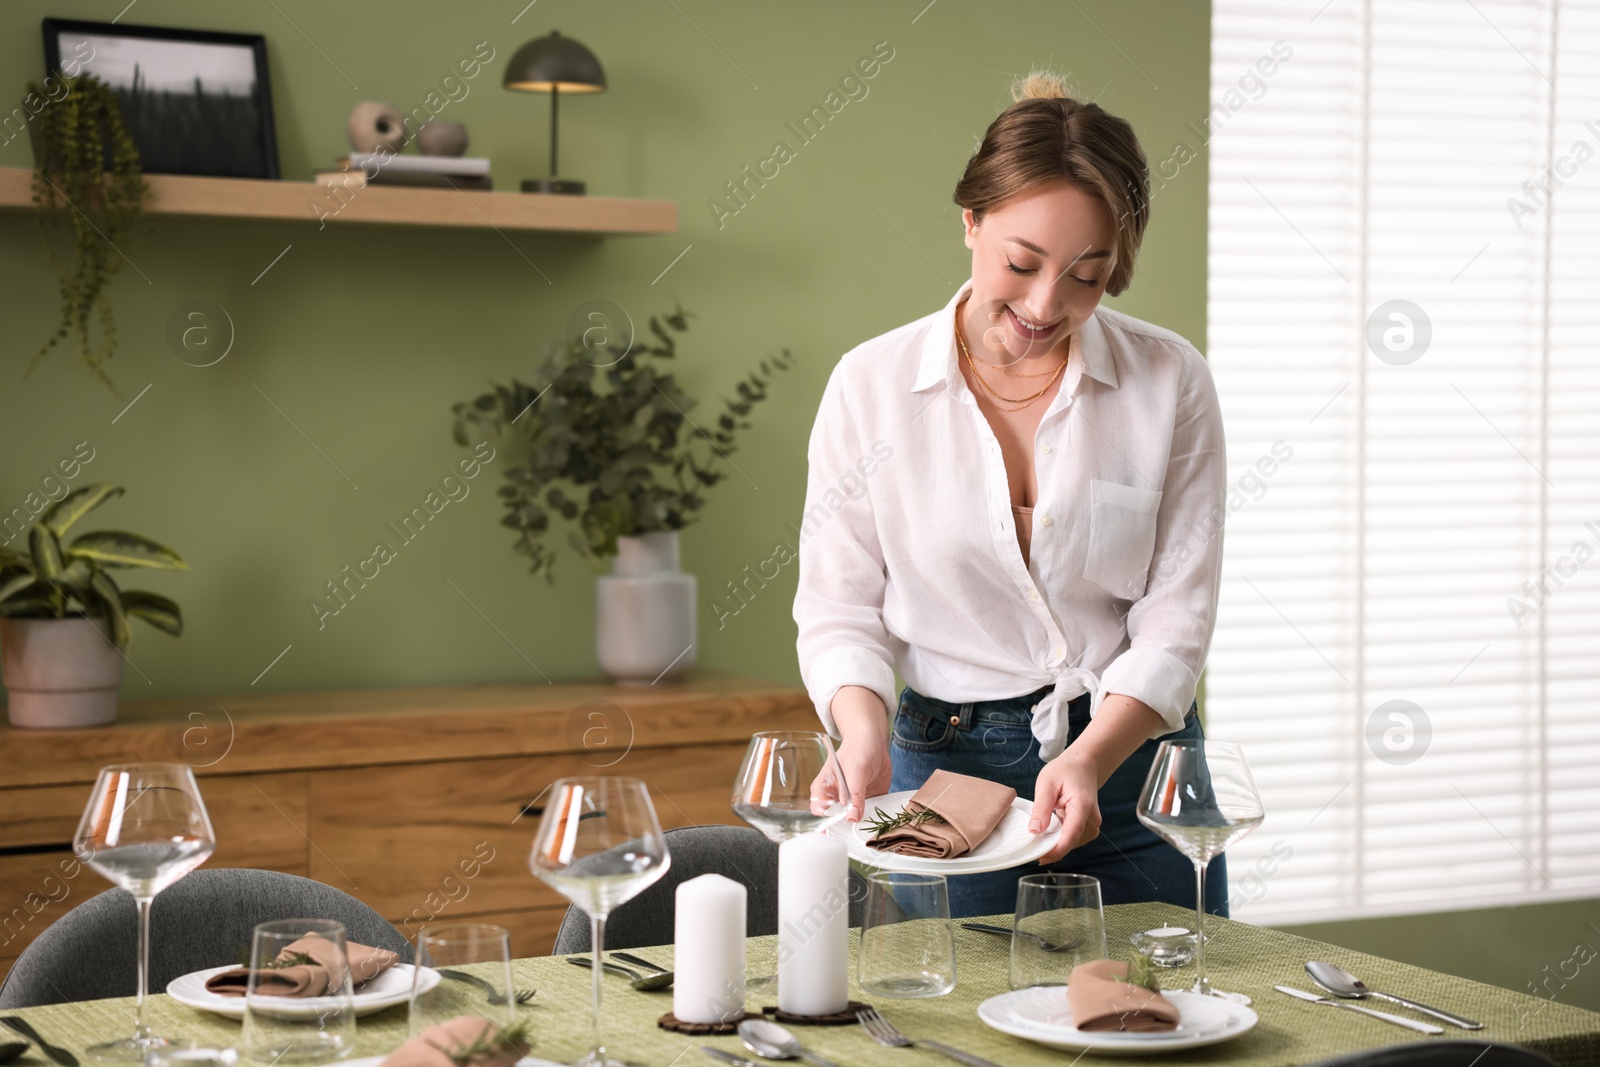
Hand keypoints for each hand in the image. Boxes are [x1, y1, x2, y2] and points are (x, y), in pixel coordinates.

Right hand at [811, 686, 893, 821]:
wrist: (874, 742)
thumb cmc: (857, 749)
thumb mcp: (855, 771)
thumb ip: (854, 795)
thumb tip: (852, 817)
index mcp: (824, 789)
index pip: (818, 811)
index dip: (825, 823)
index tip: (835, 832)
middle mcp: (836, 798)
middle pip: (834, 821)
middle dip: (843, 830)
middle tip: (852, 837)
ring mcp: (851, 802)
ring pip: (851, 822)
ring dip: (858, 828)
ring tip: (865, 834)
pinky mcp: (866, 803)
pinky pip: (867, 817)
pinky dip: (871, 822)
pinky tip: (877, 826)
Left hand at [1029, 752, 1102, 864]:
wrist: (1084, 766)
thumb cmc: (1066, 771)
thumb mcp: (1047, 784)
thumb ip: (1041, 808)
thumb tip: (1035, 831)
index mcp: (1083, 806)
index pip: (1070, 836)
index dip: (1054, 851)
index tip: (1038, 857)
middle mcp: (1092, 819)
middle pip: (1069, 842)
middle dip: (1050, 845)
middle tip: (1031, 838)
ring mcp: (1093, 825)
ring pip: (1070, 843)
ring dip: (1054, 839)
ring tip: (1045, 822)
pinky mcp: (1089, 829)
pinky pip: (1071, 839)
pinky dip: (1059, 836)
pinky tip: (1053, 823)